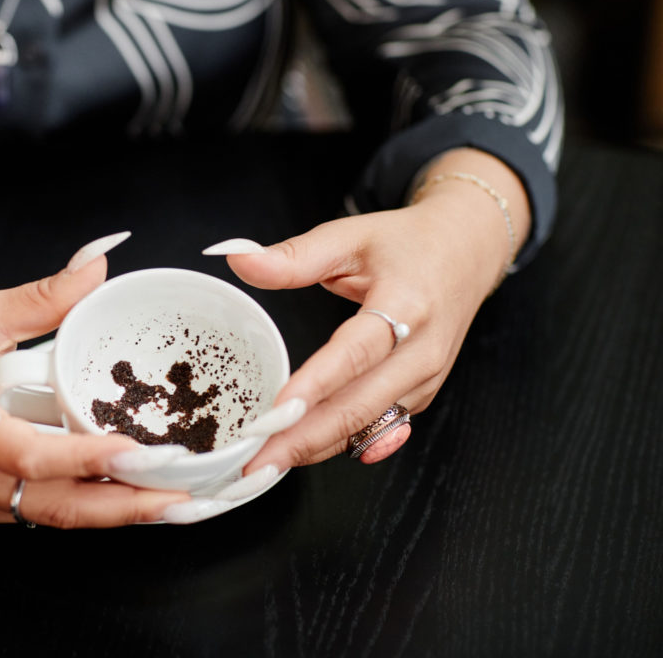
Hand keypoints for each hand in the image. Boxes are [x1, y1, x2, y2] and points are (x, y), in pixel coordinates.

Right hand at [0, 233, 189, 527]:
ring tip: (169, 504)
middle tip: (183, 499)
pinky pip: (41, 513)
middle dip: (126, 508)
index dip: (89, 459)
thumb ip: (41, 297)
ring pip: (54, 517)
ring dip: (114, 514)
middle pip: (56, 507)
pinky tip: (127, 499)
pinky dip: (87, 509)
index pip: (33, 455)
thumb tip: (98, 265)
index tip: (140, 454)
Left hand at [204, 148, 530, 472]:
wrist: (467, 254)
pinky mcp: (418, 397)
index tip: (274, 413)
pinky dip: (335, 446)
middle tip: (252, 463)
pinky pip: (374, 430)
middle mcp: (420, 352)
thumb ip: (294, 255)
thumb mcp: (352, 236)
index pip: (355, 354)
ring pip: (364, 426)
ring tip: (263, 469)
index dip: (314, 386)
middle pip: (358, 406)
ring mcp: (423, 381)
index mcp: (406, 306)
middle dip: (301, 439)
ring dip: (312, 450)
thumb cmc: (408, 245)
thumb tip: (238, 257)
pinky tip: (300, 459)